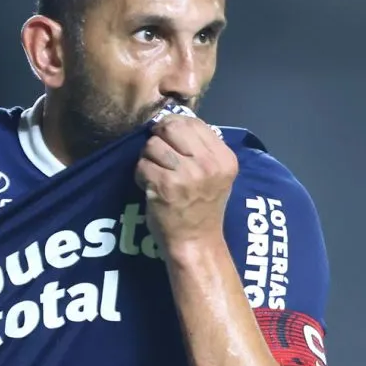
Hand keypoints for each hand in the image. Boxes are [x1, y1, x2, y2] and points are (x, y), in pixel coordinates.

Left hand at [135, 115, 237, 251]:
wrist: (196, 242)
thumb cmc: (202, 209)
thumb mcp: (214, 175)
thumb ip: (201, 149)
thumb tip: (171, 122)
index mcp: (224, 158)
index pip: (194, 122)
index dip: (174, 127)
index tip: (168, 142)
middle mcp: (209, 164)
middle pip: (171, 127)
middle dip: (159, 138)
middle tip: (157, 156)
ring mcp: (187, 174)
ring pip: (153, 145)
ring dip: (148, 159)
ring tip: (155, 175)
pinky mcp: (165, 185)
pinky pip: (142, 165)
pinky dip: (140, 175)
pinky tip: (149, 187)